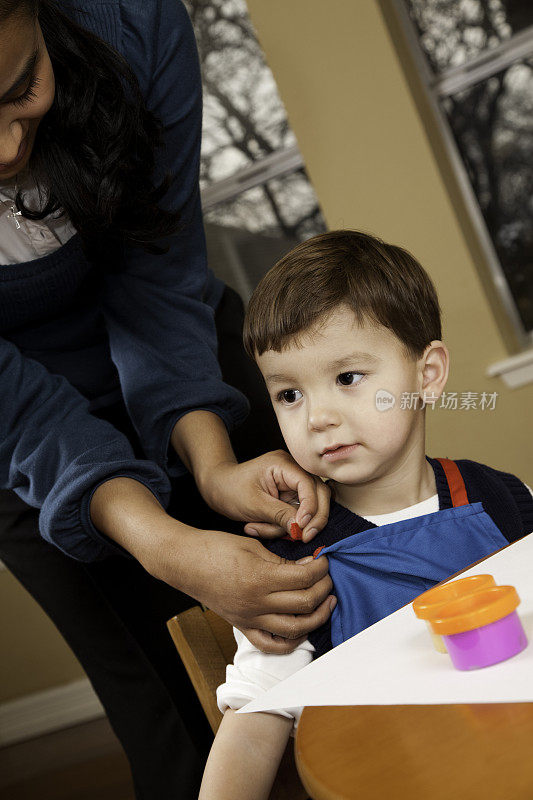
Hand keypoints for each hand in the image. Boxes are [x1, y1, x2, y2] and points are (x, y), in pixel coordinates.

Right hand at [151, 524, 335, 653]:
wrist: (185, 563)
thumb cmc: (216, 548)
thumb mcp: (254, 546)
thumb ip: (282, 561)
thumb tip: (308, 566)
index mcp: (260, 578)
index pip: (304, 578)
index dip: (321, 568)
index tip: (324, 559)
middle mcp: (256, 603)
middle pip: (305, 603)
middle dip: (324, 589)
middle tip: (328, 577)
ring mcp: (249, 619)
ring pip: (295, 629)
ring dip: (317, 616)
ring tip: (326, 602)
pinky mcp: (242, 626)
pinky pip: (272, 644)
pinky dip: (292, 641)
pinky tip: (303, 628)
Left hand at [198, 450, 330, 541]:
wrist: (216, 488)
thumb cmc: (230, 489)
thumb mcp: (254, 504)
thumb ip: (280, 515)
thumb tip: (302, 528)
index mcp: (283, 464)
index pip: (309, 485)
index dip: (311, 507)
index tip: (302, 527)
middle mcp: (293, 471)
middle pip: (319, 494)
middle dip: (312, 518)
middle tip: (303, 537)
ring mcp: (292, 485)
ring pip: (309, 509)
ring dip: (289, 525)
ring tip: (258, 528)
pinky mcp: (289, 498)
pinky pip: (295, 516)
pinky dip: (282, 526)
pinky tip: (259, 526)